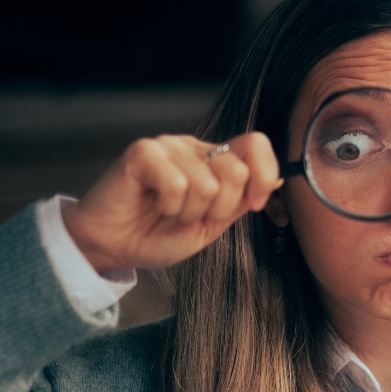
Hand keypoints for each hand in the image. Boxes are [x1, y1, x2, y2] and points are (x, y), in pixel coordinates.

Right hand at [63, 133, 281, 272]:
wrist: (114, 247)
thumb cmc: (158, 235)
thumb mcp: (213, 225)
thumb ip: (241, 201)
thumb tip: (276, 181)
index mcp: (214, 160)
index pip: (255, 144)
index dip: (264, 176)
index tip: (254, 203)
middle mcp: (194, 148)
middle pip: (236, 168)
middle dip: (221, 208)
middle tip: (193, 216)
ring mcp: (168, 147)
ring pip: (207, 183)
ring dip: (190, 212)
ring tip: (170, 213)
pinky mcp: (142, 152)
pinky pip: (176, 183)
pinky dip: (169, 205)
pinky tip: (154, 204)